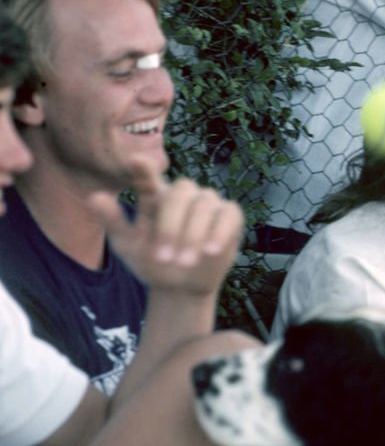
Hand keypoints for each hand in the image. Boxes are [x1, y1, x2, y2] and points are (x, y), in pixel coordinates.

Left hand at [88, 156, 242, 298]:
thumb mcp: (127, 245)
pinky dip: (219, 232)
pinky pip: (228, 215)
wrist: (180, 285)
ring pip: (204, 205)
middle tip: (163, 258)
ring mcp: (208, 202)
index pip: (148, 178)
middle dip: (171, 226)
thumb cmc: (150, 261)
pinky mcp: (230, 215)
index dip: (144, 169)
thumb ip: (113, 220)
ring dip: (192, 235)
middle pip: (179, 193)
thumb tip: (93, 196)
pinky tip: (210, 251)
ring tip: (182, 263)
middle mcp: (182, 195)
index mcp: (154, 197)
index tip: (136, 160)